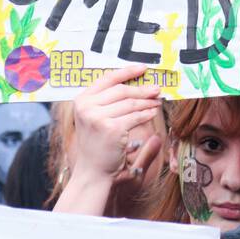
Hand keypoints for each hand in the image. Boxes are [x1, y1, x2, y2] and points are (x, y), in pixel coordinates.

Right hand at [70, 64, 162, 183]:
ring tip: (157, 101)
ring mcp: (98, 117)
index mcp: (82, 100)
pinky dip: (146, 114)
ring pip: (130, 104)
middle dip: (142, 89)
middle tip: (157, 88)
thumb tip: (134, 83)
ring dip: (147, 102)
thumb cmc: (97, 144)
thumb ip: (107, 101)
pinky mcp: (112, 128)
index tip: (143, 68)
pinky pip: (135, 117)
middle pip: (121, 90)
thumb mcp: (95, 118)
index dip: (127, 72)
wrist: (93, 170)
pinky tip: (153, 113)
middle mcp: (87, 106)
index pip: (107, 79)